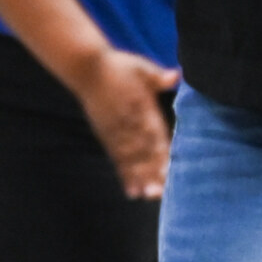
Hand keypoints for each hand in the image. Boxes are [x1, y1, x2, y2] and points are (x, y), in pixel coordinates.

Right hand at [68, 47, 178, 199]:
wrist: (86, 66)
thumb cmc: (118, 65)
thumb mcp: (141, 68)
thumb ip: (158, 77)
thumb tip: (176, 75)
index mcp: (142, 106)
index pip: (154, 133)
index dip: (161, 152)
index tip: (168, 170)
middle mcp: (129, 121)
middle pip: (142, 151)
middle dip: (151, 172)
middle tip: (159, 192)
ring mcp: (115, 129)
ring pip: (130, 159)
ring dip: (139, 178)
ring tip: (147, 196)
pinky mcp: (105, 134)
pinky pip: (116, 157)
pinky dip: (124, 175)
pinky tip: (131, 191)